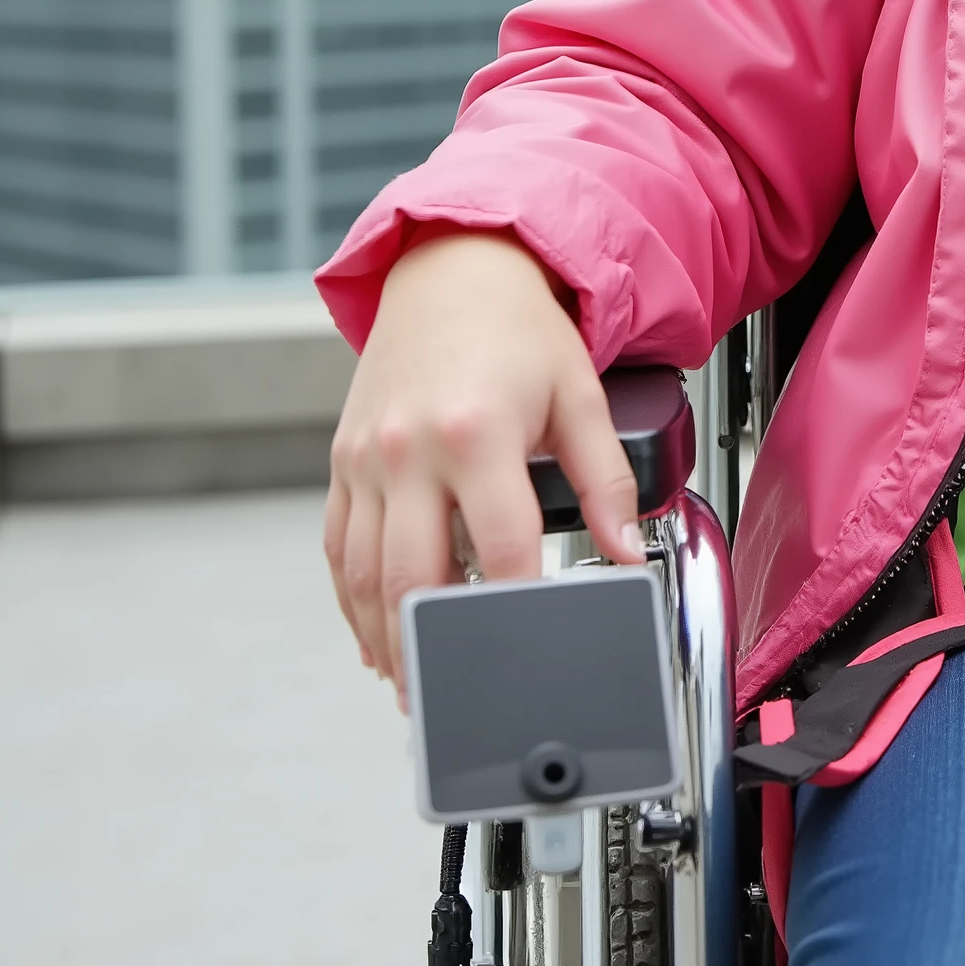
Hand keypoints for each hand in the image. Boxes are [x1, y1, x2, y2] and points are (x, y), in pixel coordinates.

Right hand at [323, 232, 641, 698]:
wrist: (453, 271)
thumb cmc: (521, 332)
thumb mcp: (581, 396)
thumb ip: (607, 483)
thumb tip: (627, 554)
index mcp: (476, 435)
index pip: (499, 548)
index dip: (516, 605)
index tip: (531, 646)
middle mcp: (410, 450)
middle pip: (413, 575)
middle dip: (430, 645)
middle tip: (449, 694)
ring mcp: (367, 459)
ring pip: (363, 574)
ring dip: (383, 636)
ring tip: (409, 680)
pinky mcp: (343, 462)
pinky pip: (337, 547)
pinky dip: (351, 599)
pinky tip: (374, 633)